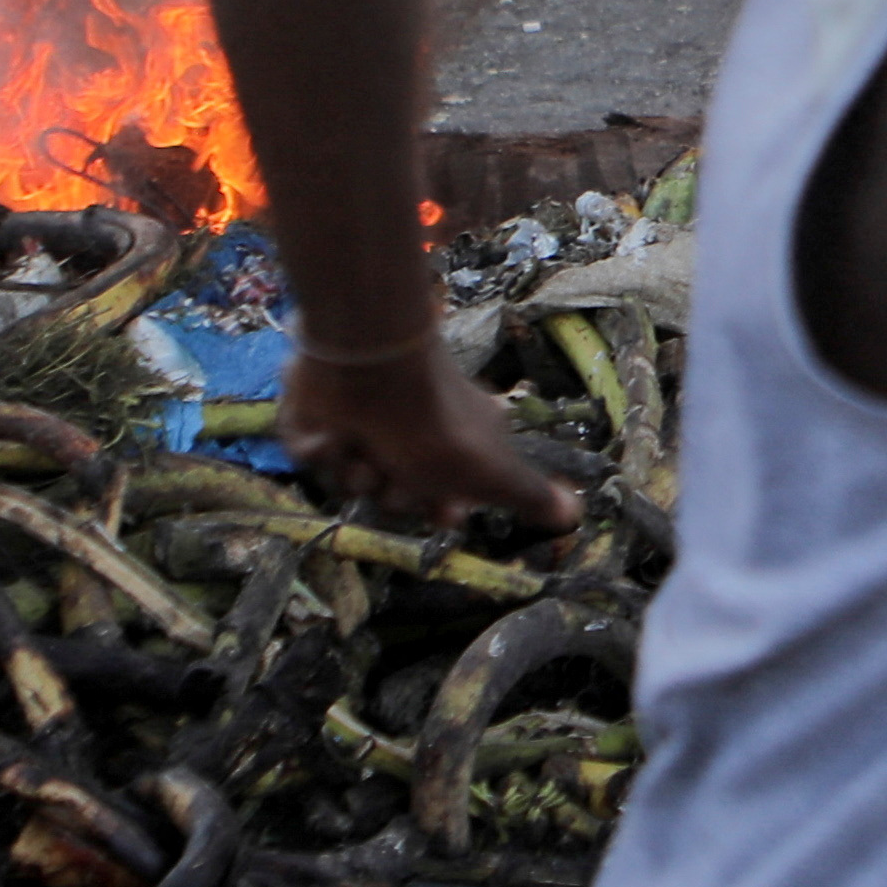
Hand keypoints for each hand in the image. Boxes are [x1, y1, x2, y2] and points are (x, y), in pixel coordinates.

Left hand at [279, 340, 578, 535]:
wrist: (370, 371)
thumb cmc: (436, 426)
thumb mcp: (494, 473)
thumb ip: (530, 496)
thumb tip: (574, 515)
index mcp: (453, 443)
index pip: (447, 495)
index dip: (443, 510)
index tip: (446, 513)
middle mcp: (410, 434)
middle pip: (397, 497)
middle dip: (396, 495)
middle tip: (402, 476)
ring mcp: (363, 425)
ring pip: (353, 482)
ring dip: (359, 471)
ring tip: (366, 447)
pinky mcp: (319, 417)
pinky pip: (312, 457)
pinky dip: (322, 449)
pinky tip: (335, 435)